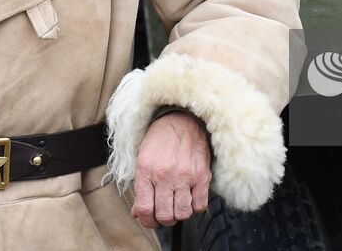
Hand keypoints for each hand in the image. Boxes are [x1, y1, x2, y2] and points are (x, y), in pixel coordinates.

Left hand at [131, 111, 210, 228]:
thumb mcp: (142, 160)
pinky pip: (200, 205)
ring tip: (178, 205)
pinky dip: (195, 207)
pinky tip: (191, 199)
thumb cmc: (160, 140)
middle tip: (165, 213)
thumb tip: (139, 213)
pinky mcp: (202, 175)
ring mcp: (185, 176)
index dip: (147, 221)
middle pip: (165, 215)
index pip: (145, 209)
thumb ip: (140, 188)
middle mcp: (165, 175)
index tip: (150, 219)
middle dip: (163, 220)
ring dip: (179, 214)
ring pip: (183, 213)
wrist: (182, 119)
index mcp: (146, 171)